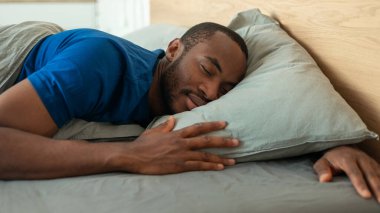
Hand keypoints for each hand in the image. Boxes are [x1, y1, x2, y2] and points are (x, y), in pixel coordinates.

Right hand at [116, 116, 238, 174]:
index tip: (225, 123)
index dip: (213, 125)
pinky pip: (198, 166)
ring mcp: (181, 155)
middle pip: (207, 141)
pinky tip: (220, 167)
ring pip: (205, 155)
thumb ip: (166, 125)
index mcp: (177, 133)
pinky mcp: (178, 166)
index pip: (199, 127)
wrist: (134, 156)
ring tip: (234, 160)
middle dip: (224, 141)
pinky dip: (210, 166)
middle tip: (237, 142)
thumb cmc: (143, 144)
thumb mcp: (154, 131)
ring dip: (221, 157)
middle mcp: (182, 143)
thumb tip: (172, 119)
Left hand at [313, 145, 379, 201]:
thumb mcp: (322, 163)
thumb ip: (322, 170)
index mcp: (346, 158)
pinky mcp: (375, 164)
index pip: (354, 172)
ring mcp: (369, 161)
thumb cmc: (330, 160)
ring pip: (378, 174)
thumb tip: (325, 179)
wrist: (341, 148)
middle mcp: (360, 158)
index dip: (360, 184)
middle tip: (379, 200)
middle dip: (376, 187)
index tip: (366, 195)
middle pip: (370, 174)